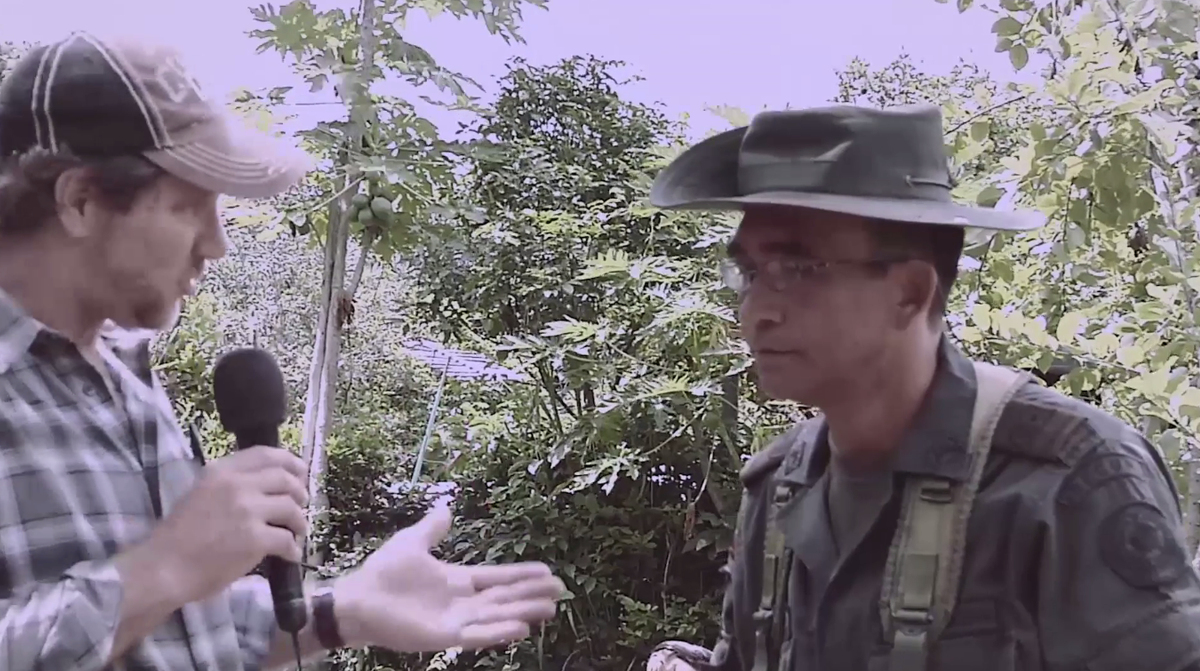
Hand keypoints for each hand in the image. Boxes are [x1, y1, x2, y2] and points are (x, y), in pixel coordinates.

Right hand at [139, 446, 307, 604]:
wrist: (163, 567)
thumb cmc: (177, 537)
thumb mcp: (199, 494)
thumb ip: (228, 486)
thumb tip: (263, 487)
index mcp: (220, 472)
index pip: (265, 454)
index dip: (289, 462)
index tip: (299, 472)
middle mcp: (235, 485)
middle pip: (284, 478)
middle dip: (299, 491)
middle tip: (302, 503)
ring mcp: (247, 510)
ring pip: (291, 507)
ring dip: (299, 521)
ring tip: (298, 531)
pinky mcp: (254, 538)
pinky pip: (286, 539)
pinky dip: (292, 548)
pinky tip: (290, 555)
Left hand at [333, 505, 564, 652]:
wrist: (357, 600)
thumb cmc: (382, 573)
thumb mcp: (412, 542)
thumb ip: (432, 528)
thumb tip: (446, 506)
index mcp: (457, 580)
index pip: (497, 577)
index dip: (522, 576)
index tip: (547, 571)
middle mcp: (462, 601)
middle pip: (505, 598)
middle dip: (532, 594)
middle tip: (561, 591)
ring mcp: (455, 620)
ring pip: (498, 616)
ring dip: (523, 613)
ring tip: (549, 610)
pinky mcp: (444, 637)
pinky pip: (477, 636)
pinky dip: (499, 633)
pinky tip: (521, 630)